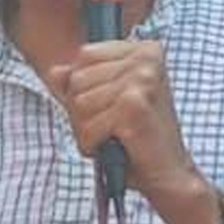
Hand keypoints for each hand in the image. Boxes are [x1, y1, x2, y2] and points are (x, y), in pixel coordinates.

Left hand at [51, 40, 207, 215]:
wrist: (168, 173)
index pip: (85, 55)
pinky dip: (93, 145)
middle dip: (83, 112)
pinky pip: (87, 127)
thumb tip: (55, 72)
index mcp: (144, 50)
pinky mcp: (134, 106)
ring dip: (87, 130)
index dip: (82, 86)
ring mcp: (142, 80)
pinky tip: (116, 147)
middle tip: (111, 127)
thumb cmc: (139, 138)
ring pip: (78, 103)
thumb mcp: (109, 101)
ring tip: (114, 137)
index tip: (108, 105)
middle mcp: (146, 59)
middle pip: (78, 79)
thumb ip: (81, 82)